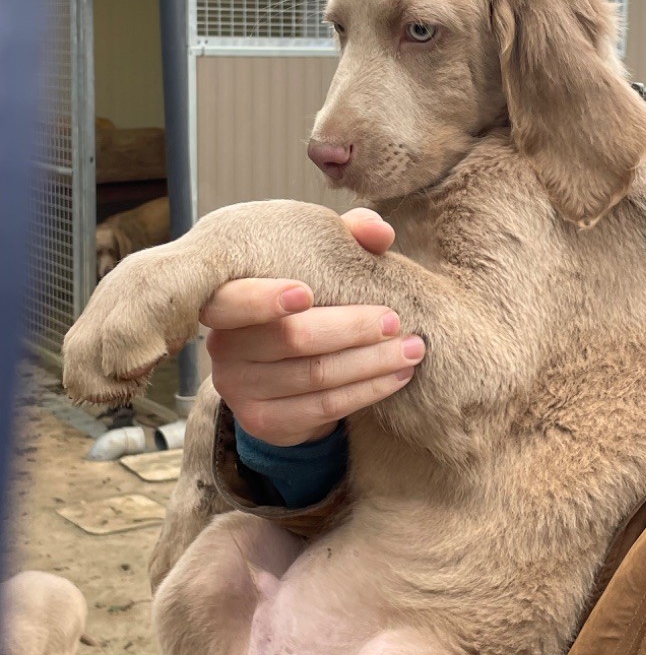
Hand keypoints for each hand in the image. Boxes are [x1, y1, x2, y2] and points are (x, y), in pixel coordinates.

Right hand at [201, 208, 424, 445]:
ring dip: (371, 363)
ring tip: (412, 349)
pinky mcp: (263, 421)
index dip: (264, 299)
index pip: (233, 301)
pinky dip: (367, 391)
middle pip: (291, 338)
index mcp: (228, 299)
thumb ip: (347, 235)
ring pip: (315, 375)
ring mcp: (239, 388)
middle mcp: (224, 346)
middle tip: (395, 320)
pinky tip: (398, 376)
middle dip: (351, 329)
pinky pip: (323, 407)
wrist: (283, 375)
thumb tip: (380, 233)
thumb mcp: (319, 264)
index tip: (307, 292)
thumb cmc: (305, 305)